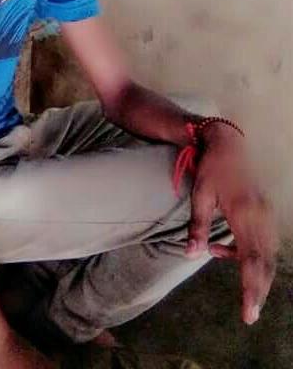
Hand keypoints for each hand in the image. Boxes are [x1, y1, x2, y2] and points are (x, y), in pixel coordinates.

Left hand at [186, 125, 277, 324]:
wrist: (228, 144)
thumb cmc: (211, 169)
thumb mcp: (200, 196)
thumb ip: (197, 227)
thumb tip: (192, 255)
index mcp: (244, 214)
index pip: (251, 260)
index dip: (251, 288)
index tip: (248, 312)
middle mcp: (260, 217)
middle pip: (265, 262)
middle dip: (259, 290)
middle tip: (249, 315)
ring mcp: (266, 214)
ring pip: (268, 255)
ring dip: (258, 275)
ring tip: (245, 295)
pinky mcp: (265, 212)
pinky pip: (263, 242)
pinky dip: (251, 255)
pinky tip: (224, 251)